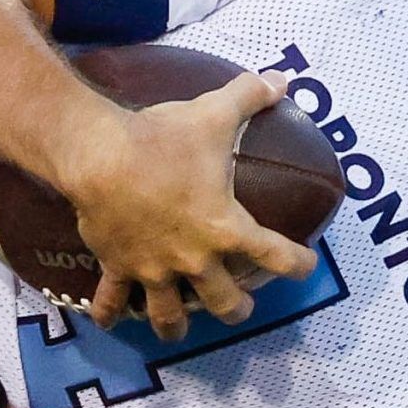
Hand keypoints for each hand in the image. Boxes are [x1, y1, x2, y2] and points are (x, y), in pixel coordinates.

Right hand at [59, 71, 319, 340]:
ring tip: (180, 329)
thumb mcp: (213, 113)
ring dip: (176, 326)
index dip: (298, 264)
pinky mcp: (119, 266)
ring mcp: (155, 268)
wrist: (101, 156)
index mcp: (226, 227)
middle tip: (239, 305)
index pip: (276, 255)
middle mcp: (195, 258)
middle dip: (236, 308)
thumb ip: (250, 96)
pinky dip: (109, 313)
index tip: (307, 266)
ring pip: (170, 315)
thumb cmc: (164, 139)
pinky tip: (109, 321)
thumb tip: (282, 78)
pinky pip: (112, 300)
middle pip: (224, 301)